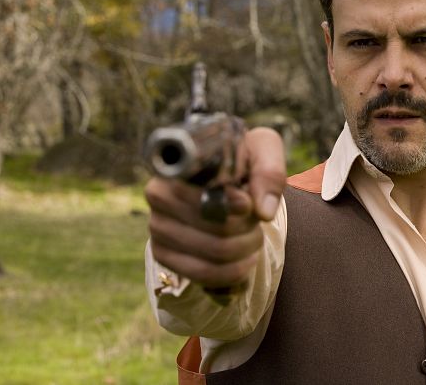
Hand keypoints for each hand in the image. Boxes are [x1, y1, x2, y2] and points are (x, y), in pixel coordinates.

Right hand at [145, 127, 285, 287]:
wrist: (228, 183)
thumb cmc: (243, 162)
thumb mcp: (263, 151)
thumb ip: (268, 172)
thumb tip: (262, 211)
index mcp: (179, 166)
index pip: (203, 194)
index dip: (231, 205)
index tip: (248, 205)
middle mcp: (158, 196)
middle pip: (216, 227)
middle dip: (248, 228)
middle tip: (255, 220)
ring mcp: (157, 228)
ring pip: (215, 253)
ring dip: (246, 249)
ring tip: (253, 236)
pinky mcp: (162, 255)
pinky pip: (203, 275)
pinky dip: (233, 271)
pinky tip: (244, 258)